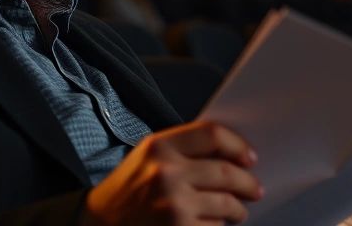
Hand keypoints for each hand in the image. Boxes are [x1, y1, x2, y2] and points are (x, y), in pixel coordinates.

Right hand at [82, 121, 262, 225]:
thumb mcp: (148, 157)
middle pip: (227, 173)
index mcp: (160, 146)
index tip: (250, 157)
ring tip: (238, 212)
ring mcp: (172, 205)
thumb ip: (184, 150)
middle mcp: (166, 173)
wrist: (97, 224)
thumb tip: (234, 155)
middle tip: (255, 189)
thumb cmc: (129, 189)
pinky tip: (213, 224)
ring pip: (226, 204)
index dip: (238, 145)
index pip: (213, 135)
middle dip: (248, 184)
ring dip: (238, 210)